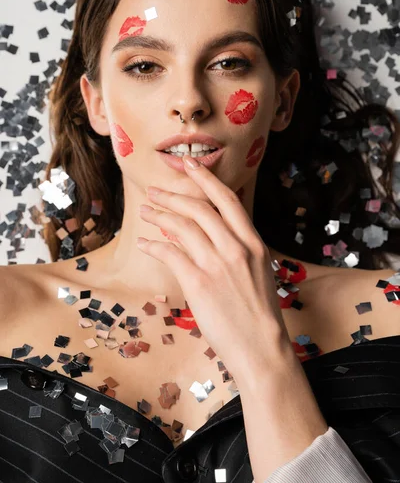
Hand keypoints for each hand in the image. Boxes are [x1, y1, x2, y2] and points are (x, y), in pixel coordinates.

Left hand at [137, 155, 290, 382]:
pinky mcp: (199, 283)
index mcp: (253, 242)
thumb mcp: (258, 271)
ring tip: (146, 211)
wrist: (262, 347)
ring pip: (182, 227)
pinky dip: (155, 244)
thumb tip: (210, 229)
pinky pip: (171, 253)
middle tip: (155, 190)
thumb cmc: (259, 312)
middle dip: (173, 195)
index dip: (206, 179)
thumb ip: (238, 248)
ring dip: (160, 215)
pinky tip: (146, 242)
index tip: (189, 164)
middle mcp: (236, 248)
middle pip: (199, 208)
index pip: (228, 200)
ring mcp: (217, 264)